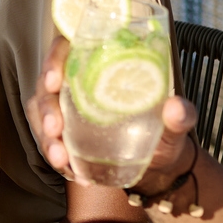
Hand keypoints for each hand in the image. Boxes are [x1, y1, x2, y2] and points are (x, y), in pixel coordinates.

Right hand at [31, 35, 203, 213]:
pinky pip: (47, 141)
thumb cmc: (165, 136)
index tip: (54, 81)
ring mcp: (67, 110)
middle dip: (46, 109)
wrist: (158, 168)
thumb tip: (176, 108)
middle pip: (47, 86)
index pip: (68, 50)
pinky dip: (55, 157)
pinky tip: (71, 172)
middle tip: (56, 130)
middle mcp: (79, 84)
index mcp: (102, 67)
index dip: (54, 60)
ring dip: (45, 138)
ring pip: (41, 115)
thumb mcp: (176, 126)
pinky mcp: (64, 135)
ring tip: (61, 161)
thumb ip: (181, 116)